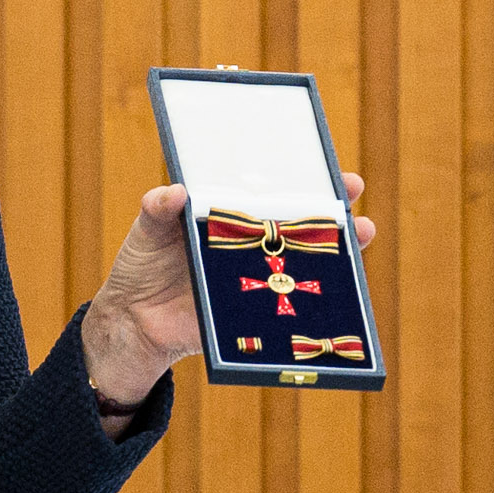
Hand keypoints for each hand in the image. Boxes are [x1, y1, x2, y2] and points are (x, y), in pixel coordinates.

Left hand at [82, 173, 375, 411]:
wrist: (132, 322)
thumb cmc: (143, 267)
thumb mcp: (147, 231)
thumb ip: (157, 210)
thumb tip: (174, 192)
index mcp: (232, 217)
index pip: (277, 192)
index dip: (308, 180)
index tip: (333, 170)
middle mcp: (253, 245)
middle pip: (304, 225)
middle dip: (337, 211)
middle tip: (355, 197)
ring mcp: (259, 278)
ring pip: (309, 264)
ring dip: (340, 253)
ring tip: (360, 234)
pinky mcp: (255, 313)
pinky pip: (290, 306)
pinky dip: (314, 301)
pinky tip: (333, 291)